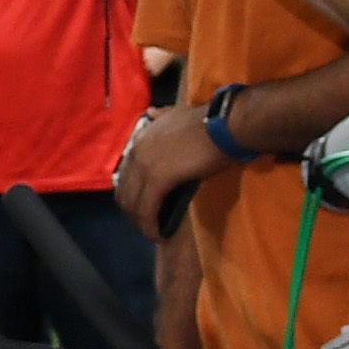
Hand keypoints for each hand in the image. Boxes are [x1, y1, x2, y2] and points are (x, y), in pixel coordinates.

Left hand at [117, 104, 222, 240]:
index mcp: (141, 138)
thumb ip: (161, 117)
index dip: (131, 193)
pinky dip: (150, 226)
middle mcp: (136, 151)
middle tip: (147, 225)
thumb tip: (151, 113)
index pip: (125, 173)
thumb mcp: (176, 114)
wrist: (224, 123)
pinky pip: (147, 209)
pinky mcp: (158, 178)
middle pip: (124, 191)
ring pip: (132, 203)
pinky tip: (158, 235)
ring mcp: (145, 165)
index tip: (143, 206)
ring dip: (140, 223)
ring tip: (153, 233)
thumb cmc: (208, 121)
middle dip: (133, 212)